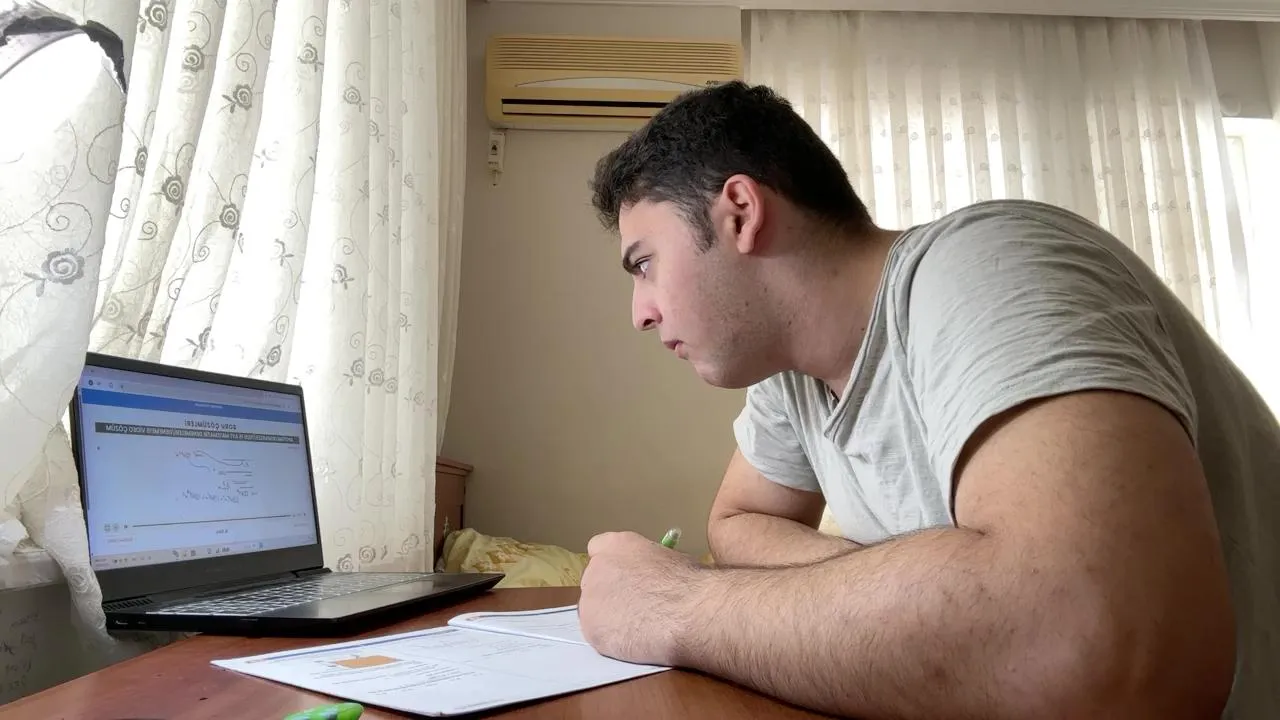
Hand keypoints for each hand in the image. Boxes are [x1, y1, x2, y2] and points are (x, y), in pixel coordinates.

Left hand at [578, 531, 700, 666]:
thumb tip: (650, 579)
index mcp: (617, 544)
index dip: (613, 567)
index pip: (598, 549)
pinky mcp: (591, 629)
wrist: (690, 613)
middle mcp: (597, 568)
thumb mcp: (669, 559)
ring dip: (610, 620)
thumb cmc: (690, 585)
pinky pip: (599, 636)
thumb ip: (648, 566)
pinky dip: (613, 640)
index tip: (625, 579)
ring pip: (594, 612)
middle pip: (594, 582)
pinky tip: (636, 642)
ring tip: (640, 628)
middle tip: (634, 609)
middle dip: (610, 595)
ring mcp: (590, 599)